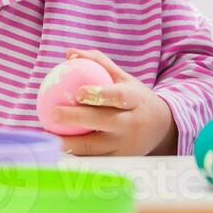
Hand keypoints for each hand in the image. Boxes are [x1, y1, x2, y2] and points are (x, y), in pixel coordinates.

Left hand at [53, 50, 177, 155]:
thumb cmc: (137, 99)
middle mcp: (132, 123)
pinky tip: (57, 149)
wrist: (163, 128)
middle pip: (104, 121)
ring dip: (70, 143)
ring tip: (49, 134)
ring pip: (95, 146)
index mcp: (135, 100)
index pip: (118, 97)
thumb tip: (70, 53)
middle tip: (53, 113)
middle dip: (77, 118)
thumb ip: (99, 63)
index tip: (78, 92)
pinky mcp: (120, 160)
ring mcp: (127, 145)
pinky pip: (94, 159)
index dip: (99, 94)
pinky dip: (76, 155)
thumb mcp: (125, 79)